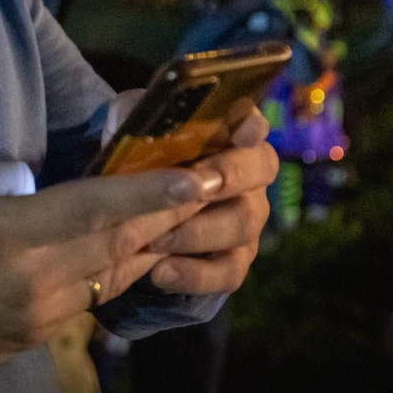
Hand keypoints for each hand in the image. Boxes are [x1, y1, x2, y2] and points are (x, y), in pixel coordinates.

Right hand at [0, 159, 219, 377]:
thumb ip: (4, 177)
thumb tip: (43, 178)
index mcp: (8, 236)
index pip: (94, 208)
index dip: (149, 192)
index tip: (195, 177)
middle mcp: (34, 281)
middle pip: (117, 243)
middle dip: (168, 214)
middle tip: (210, 184)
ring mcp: (37, 317)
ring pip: (111, 276)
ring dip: (148, 243)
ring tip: (182, 213)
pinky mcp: (32, 338)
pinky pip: (87, 300)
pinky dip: (112, 271)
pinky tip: (127, 250)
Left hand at [143, 103, 276, 295]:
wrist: (135, 213)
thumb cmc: (142, 160)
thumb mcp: (132, 132)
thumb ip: (132, 117)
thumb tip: (133, 125)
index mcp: (227, 134)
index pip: (252, 121)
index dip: (252, 124)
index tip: (242, 131)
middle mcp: (248, 172)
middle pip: (261, 169)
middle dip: (229, 176)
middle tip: (195, 187)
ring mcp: (246, 216)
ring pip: (244, 223)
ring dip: (199, 232)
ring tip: (156, 240)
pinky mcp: (235, 258)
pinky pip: (230, 271)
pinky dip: (195, 275)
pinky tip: (161, 273)